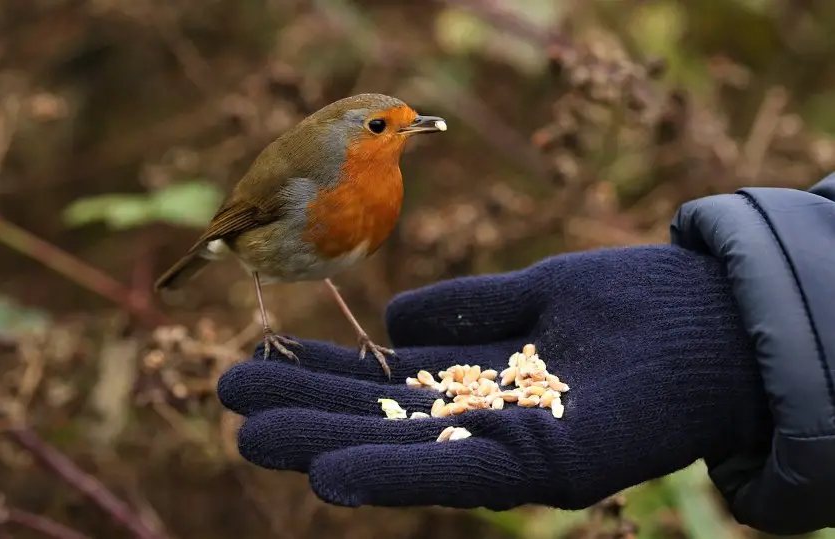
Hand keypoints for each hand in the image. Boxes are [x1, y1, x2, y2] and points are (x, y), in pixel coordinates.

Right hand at [217, 245, 771, 509]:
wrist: (724, 320)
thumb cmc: (637, 304)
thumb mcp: (537, 294)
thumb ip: (468, 310)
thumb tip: (391, 322)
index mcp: (484, 381)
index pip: (388, 384)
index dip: (323, 377)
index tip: (260, 363)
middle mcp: (492, 423)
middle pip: (383, 420)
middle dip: (305, 411)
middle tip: (227, 400)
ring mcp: (521, 449)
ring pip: (407, 452)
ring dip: (328, 447)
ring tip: (251, 439)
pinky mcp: (556, 469)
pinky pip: (462, 475)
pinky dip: (393, 477)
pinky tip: (329, 475)